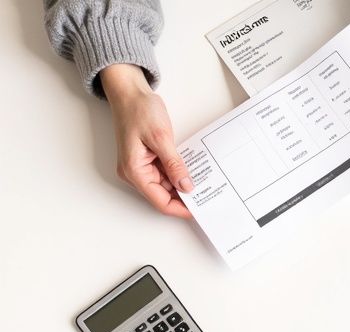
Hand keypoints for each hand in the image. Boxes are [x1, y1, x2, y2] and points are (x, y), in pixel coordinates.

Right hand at [100, 64, 192, 218]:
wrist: (130, 93)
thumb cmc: (139, 110)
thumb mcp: (161, 138)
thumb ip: (174, 165)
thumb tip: (186, 186)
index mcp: (134, 171)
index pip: (159, 201)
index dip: (180, 208)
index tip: (200, 209)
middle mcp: (134, 173)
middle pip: (163, 196)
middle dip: (185, 197)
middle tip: (208, 196)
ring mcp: (140, 166)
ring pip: (166, 185)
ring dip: (183, 185)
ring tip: (204, 183)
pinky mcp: (147, 159)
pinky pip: (165, 173)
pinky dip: (178, 174)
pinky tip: (193, 171)